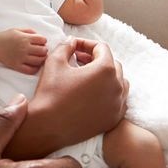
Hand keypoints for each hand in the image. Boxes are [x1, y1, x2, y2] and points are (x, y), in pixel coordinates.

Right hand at [0, 29, 47, 74]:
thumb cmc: (6, 36)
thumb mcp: (18, 30)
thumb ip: (30, 31)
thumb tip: (40, 37)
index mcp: (25, 38)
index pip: (43, 40)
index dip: (43, 41)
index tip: (40, 42)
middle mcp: (24, 48)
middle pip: (43, 51)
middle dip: (44, 50)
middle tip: (41, 50)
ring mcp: (21, 58)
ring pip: (39, 61)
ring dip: (41, 59)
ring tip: (38, 57)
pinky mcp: (17, 66)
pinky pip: (30, 70)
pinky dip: (35, 68)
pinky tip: (34, 65)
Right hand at [5, 38, 127, 158]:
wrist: (48, 125)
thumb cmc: (51, 92)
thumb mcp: (55, 61)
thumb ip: (66, 46)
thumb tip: (72, 41)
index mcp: (105, 70)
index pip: (101, 48)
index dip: (86, 44)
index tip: (74, 48)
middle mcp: (117, 86)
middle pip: (112, 64)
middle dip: (96, 59)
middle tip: (78, 60)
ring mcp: (117, 104)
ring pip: (119, 82)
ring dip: (106, 76)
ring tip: (87, 77)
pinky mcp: (114, 119)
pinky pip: (118, 100)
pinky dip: (109, 94)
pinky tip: (93, 94)